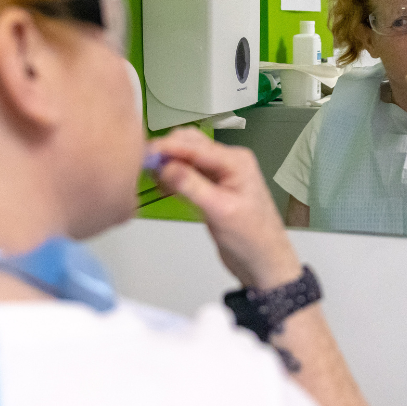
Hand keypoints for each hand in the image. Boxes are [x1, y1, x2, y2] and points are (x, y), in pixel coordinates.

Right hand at [147, 128, 301, 290]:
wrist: (263, 262)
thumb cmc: (250, 239)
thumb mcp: (220, 211)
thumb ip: (192, 186)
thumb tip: (164, 166)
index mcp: (235, 161)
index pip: (195, 146)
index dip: (167, 147)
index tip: (142, 154)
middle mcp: (228, 160)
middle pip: (189, 143)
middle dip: (166, 152)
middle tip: (143, 167)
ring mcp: (220, 172)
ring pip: (186, 156)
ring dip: (168, 163)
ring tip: (152, 179)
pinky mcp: (212, 186)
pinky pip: (188, 172)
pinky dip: (173, 175)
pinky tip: (163, 187)